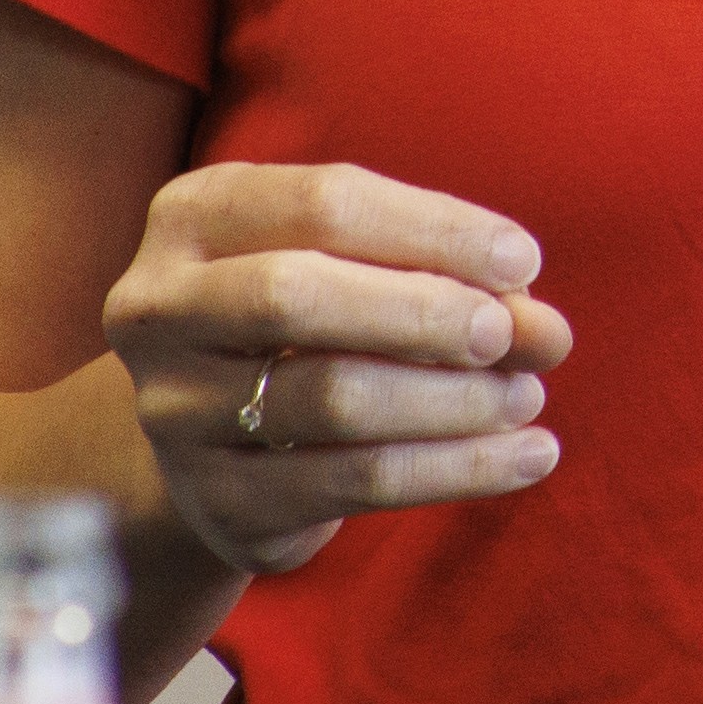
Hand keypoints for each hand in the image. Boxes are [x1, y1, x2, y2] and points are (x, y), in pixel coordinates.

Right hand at [106, 162, 573, 576]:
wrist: (224, 438)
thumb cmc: (318, 321)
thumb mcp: (368, 272)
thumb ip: (456, 280)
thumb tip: (544, 329)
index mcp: (194, 214)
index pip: (325, 203)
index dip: (434, 229)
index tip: (522, 260)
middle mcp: (158, 308)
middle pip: (296, 295)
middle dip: (423, 313)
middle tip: (509, 334)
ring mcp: (173, 411)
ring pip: (332, 398)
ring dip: (454, 399)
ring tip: (528, 395)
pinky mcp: (218, 500)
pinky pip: (355, 482)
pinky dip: (459, 467)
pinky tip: (529, 454)